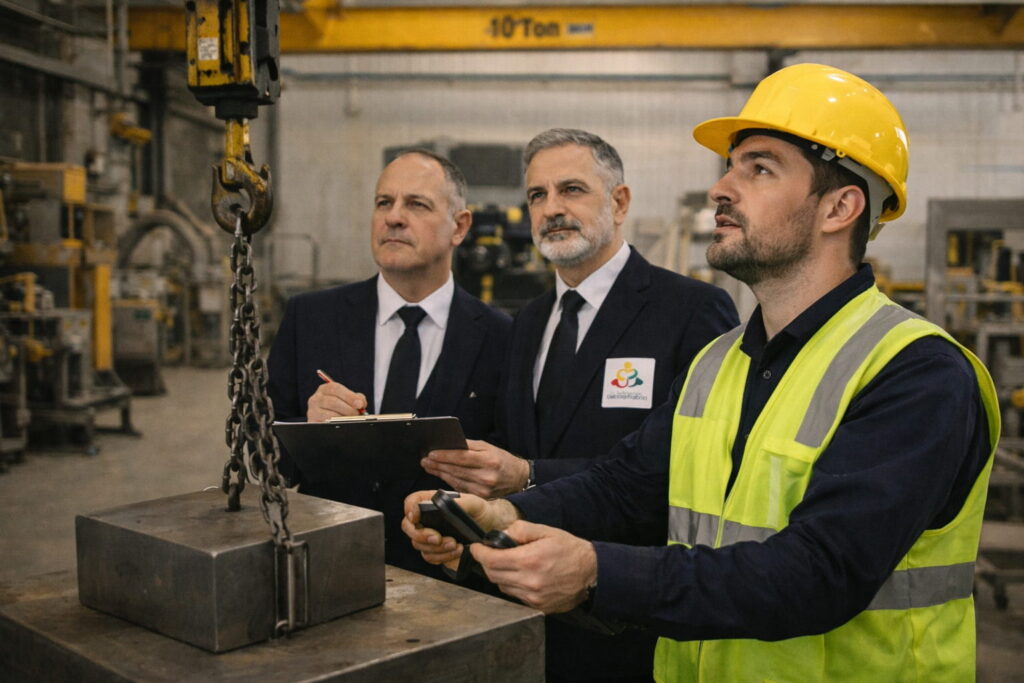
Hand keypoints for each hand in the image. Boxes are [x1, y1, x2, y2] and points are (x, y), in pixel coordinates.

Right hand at [306, 380, 367, 420]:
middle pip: (333, 402)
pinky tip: (344, 425)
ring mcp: (312, 411)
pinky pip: (326, 424)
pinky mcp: (313, 423)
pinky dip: (337, 425)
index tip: (360, 404)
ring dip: (344, 418)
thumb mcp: (347, 400)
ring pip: (330, 414)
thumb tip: (361, 403)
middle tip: (357, 414)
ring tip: (352, 420)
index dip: (349, 396)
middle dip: (349, 409)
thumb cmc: (339, 409)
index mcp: (325, 389)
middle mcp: (316, 398)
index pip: (335, 388)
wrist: (326, 422)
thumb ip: (356, 398)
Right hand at [401, 491, 522, 568]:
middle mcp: (428, 519)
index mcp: (433, 502)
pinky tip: (458, 551)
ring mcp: (431, 536)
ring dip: (436, 548)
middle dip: (422, 535)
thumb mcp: (475, 503)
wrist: (493, 530)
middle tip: (439, 538)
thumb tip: (443, 505)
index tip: (416, 517)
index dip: (410, 509)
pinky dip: (443, 557)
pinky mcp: (437, 552)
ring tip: (456, 545)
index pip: (411, 502)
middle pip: (409, 527)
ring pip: (419, 545)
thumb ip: (459, 503)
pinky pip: (430, 557)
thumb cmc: (482, 512)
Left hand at [421, 439, 529, 497]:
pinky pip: (460, 488)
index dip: (445, 456)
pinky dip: (449, 481)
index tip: (431, 453)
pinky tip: (441, 475)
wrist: (519, 478)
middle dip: (438, 464)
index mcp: (489, 460)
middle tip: (425, 459)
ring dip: (440, 473)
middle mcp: (487, 477)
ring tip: (429, 466)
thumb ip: (470, 446)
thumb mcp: (489, 448)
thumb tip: (449, 444)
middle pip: (456, 470)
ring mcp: (483, 490)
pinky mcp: (481, 498)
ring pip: (456, 480)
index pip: (462, 458)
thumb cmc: (502, 460)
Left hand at [470, 521, 596, 613]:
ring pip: (501, 586)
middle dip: (486, 562)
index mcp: (530, 560)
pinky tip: (520, 576)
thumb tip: (502, 534)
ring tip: (508, 563)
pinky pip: (514, 596)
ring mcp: (533, 597)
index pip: (491, 560)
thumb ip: (521, 529)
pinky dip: (511, 585)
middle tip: (489, 553)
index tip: (476, 547)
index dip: (479, 553)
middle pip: (492, 574)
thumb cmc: (569, 549)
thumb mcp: (546, 531)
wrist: (591, 573)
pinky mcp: (537, 606)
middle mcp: (529, 581)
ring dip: (498, 574)